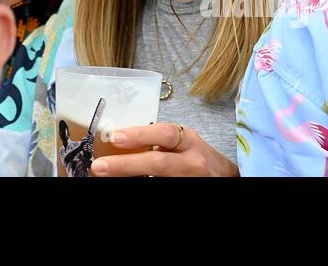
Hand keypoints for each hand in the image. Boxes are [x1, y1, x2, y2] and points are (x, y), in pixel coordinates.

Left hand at [88, 123, 237, 176]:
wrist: (227, 178)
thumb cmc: (198, 157)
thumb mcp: (184, 143)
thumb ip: (160, 141)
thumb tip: (119, 141)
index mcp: (188, 141)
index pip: (164, 134)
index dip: (139, 134)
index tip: (115, 137)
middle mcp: (192, 161)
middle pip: (158, 162)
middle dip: (126, 165)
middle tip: (100, 166)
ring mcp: (191, 181)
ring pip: (159, 180)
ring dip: (130, 178)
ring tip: (106, 178)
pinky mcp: (190, 193)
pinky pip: (164, 190)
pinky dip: (143, 186)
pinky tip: (126, 184)